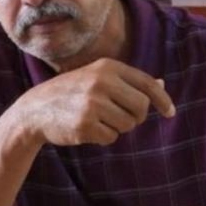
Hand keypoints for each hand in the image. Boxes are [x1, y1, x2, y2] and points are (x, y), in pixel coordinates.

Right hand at [19, 58, 174, 146]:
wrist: (35, 110)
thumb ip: (129, 82)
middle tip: (119, 116)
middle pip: (141, 107)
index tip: (171, 113)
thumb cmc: (72, 93)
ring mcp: (92, 103)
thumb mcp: (98, 78)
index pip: (147, 84)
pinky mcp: (85, 124)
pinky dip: (104, 137)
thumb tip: (161, 85)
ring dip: (118, 127)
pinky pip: (111, 137)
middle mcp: (101, 82)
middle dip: (136, 117)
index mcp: (108, 67)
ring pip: (128, 124)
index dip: (162, 100)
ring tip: (98, 119)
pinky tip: (88, 129)